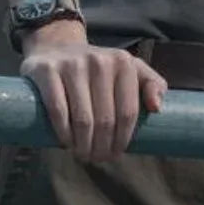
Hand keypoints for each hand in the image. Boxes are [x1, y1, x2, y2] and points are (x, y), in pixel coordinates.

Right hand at [19, 24, 168, 161]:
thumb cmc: (99, 68)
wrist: (57, 46)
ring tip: (83, 155)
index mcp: (123, 62)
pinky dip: (64, 133)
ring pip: (83, 119)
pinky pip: (58, 111)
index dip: (123, 139)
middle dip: (102, 147)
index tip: (116, 153)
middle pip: (105, 120)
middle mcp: (99, 61)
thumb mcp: (130, 68)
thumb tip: (156, 108)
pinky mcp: (47, 71)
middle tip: (98, 158)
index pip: (128, 112)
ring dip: (83, 145)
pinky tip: (67, 143)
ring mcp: (72, 65)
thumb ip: (152, 83)